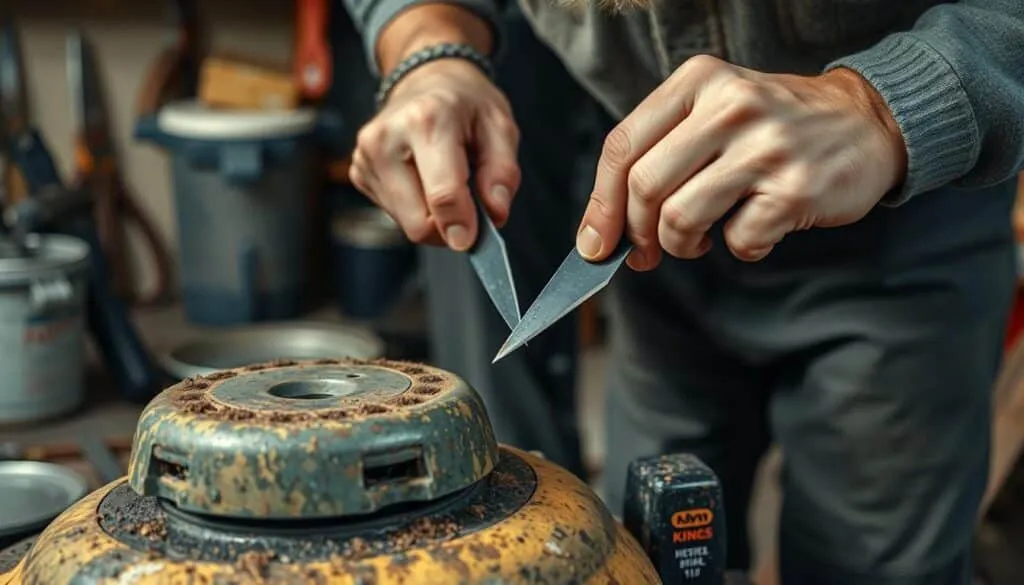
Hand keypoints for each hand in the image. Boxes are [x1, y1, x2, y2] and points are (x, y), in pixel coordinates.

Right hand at [349, 59, 520, 250]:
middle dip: (448, 225)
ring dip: (432, 216)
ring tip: (444, 180)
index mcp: (426, 121)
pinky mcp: (358, 172)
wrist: (426, 79)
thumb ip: (503, 173)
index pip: (442, 195)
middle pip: (417, 221)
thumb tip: (495, 214)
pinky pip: (393, 215)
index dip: (461, 226)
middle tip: (468, 204)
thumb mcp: (501, 127)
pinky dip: (415, 207)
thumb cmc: (466, 104)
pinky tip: (422, 178)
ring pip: (405, 224)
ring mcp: (366, 156)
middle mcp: (386, 138)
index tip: (471, 239)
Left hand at [576, 54, 907, 268]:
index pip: (621, 146)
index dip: (599, 203)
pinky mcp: (796, 188)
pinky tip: (754, 231)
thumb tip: (603, 229)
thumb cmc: (772, 127)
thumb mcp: (713, 111)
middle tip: (646, 251)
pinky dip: (740, 249)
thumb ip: (659, 153)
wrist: (866, 122)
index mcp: (698, 81)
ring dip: (681, 246)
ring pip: (680, 218)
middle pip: (644, 186)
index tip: (594, 243)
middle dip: (636, 232)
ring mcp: (765, 146)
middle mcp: (729, 105)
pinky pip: (738, 241)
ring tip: (698, 242)